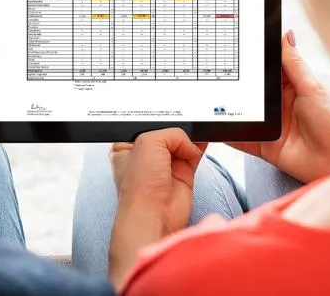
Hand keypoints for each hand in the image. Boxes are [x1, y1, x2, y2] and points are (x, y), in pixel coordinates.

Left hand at [109, 129, 205, 287]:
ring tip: (195, 133)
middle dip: (176, 128)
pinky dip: (200, 147)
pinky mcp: (183, 174)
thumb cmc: (139, 185)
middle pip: (166, 132)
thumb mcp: (149, 142)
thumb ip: (171, 133)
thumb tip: (189, 141)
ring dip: (190, 137)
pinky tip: (202, 140)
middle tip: (184, 125)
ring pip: (181, 143)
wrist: (154, 216)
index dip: (157, 119)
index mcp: (127, 146)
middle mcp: (146, 156)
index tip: (168, 114)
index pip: (144, 124)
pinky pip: (194, 154)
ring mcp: (165, 165)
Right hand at [229, 31, 329, 182]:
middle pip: (251, 92)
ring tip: (211, 98)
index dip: (253, 60)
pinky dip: (228, 134)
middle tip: (217, 72)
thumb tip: (285, 34)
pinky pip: (241, 139)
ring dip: (229, 108)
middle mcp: (279, 105)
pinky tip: (215, 126)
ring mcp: (270, 126)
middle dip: (236, 84)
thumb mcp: (313, 88)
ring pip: (243, 114)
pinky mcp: (264, 145)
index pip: (267, 70)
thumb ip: (294, 64)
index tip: (235, 46)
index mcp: (291, 87)